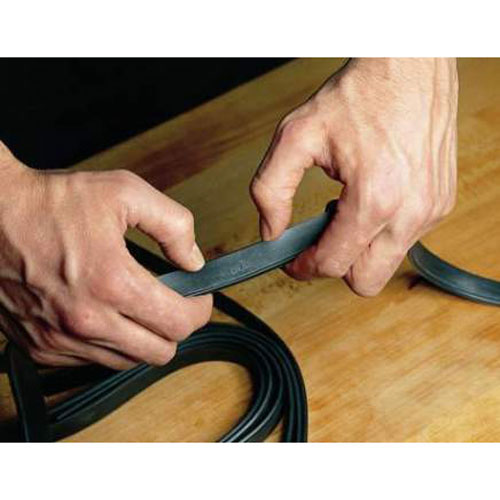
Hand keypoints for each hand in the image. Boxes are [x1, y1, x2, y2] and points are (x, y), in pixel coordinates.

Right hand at [0, 142, 211, 368]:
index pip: (179, 322)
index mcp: (112, 281)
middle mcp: (87, 319)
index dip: (199, 310)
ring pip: (128, 361)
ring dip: (142, 337)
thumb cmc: (50, 202)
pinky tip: (104, 314)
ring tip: (135, 306)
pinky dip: (108, 343)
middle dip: (175, 327)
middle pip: (160, 352)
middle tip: (170, 303)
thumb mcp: (124, 193)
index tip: (198, 298)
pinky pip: (92, 361)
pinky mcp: (41, 347)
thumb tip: (194, 260)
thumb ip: (173, 226)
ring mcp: (61, 339)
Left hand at [251, 58, 457, 295]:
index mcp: (374, 198)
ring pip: (386, 264)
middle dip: (336, 266)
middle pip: (365, 281)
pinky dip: (381, 231)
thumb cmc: (358, 94)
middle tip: (318, 238)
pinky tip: (369, 199)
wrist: (410, 64)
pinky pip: (405, 240)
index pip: (333, 264)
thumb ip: (271, 190)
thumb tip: (271, 232)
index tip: (293, 259)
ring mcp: (431, 209)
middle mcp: (411, 212)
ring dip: (359, 248)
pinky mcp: (441, 202)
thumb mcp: (296, 136)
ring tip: (344, 210)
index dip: (305, 267)